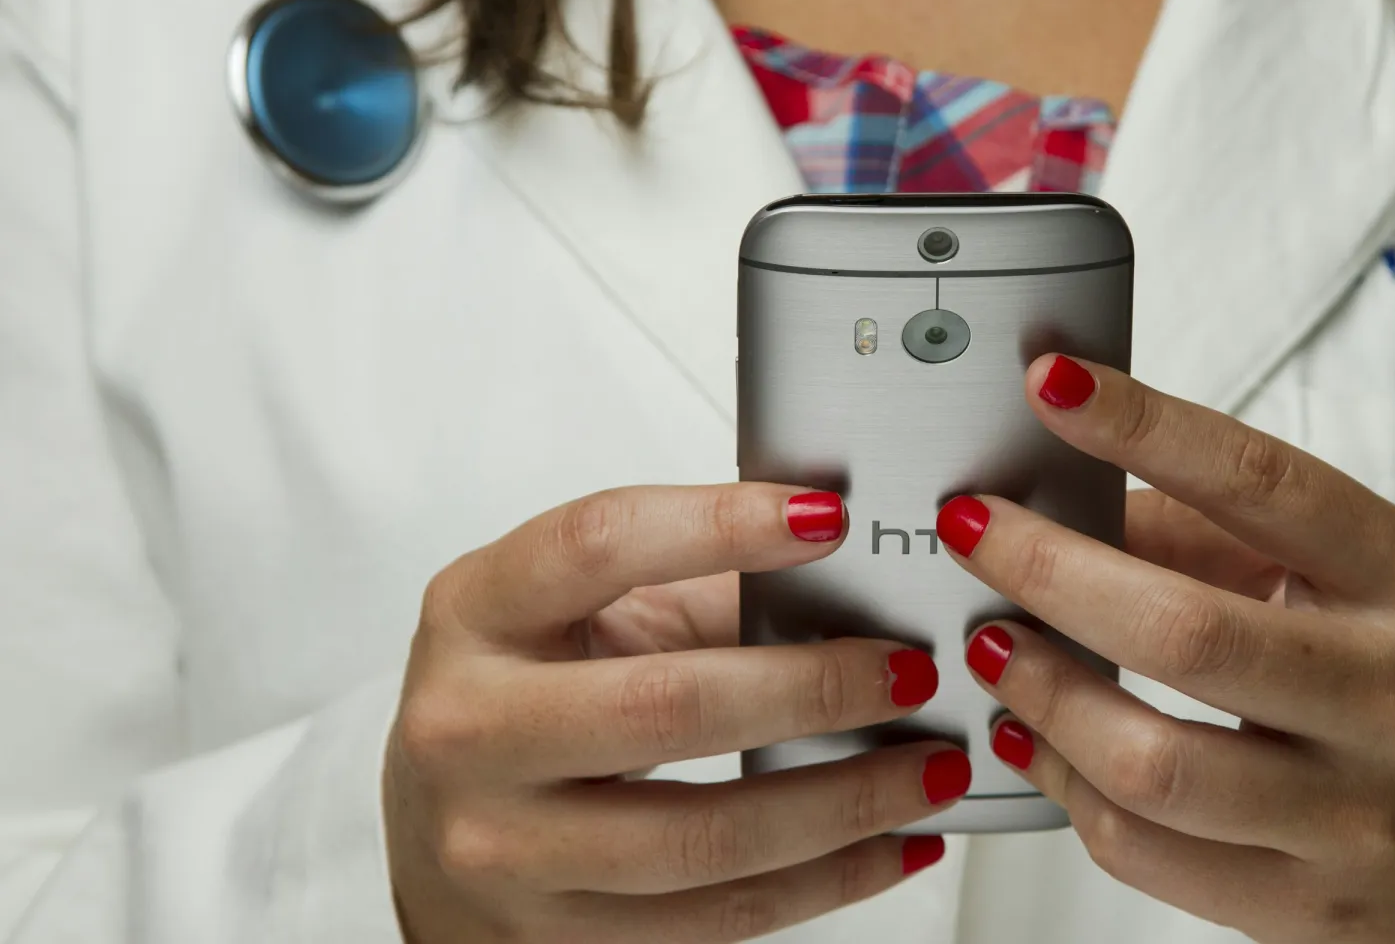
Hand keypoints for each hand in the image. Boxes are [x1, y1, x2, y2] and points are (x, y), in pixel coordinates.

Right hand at [384, 484, 969, 943]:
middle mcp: (470, 729)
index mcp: (476, 612)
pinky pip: (715, 919)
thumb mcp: (584, 611)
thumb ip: (705, 589)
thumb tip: (854, 584)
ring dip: (844, 803)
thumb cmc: (527, 689)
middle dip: (814, 688)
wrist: (439, 823)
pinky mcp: (553, 936)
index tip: (828, 517)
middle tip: (911, 670)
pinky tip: (892, 845)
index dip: (719, 524)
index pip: (597, 545)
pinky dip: (825, 882)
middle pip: (665, 708)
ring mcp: (504, 847)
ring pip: (702, 838)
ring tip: (930, 766)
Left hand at [938, 356, 1394, 942]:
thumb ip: (1214, 536)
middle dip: (1049, 571)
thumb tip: (1066, 496)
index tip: (1053, 385)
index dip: (1147, 428)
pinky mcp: (1305, 909)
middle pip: (1186, 633)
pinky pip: (1145, 851)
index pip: (1266, 487)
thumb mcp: (1352, 588)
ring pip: (1151, 764)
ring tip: (992, 644)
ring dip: (1042, 694)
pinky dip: (1065, 786)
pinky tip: (1034, 738)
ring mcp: (1355, 818)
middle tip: (974, 532)